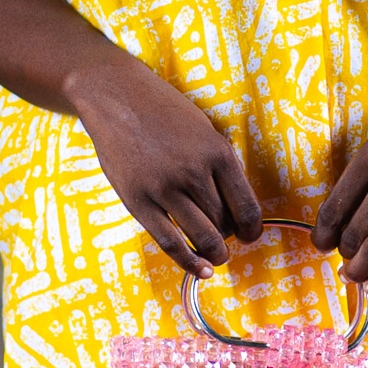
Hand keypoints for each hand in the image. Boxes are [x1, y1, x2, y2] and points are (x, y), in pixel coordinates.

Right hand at [68, 49, 262, 272]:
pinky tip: (200, 270)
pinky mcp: (139, 200)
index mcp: (218, 153)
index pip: (247, 206)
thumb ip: (219, 165)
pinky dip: (189, 261)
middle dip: (229, 238)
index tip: (250, 236)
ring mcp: (165, 188)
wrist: (116, 97)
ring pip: (203, 236)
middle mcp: (195, 172)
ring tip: (215, 256)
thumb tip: (236, 208)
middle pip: (225, 223)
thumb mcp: (203, 130)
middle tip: (224, 240)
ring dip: (214, 252)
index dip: (252, 229)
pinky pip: (170, 242)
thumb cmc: (163, 113)